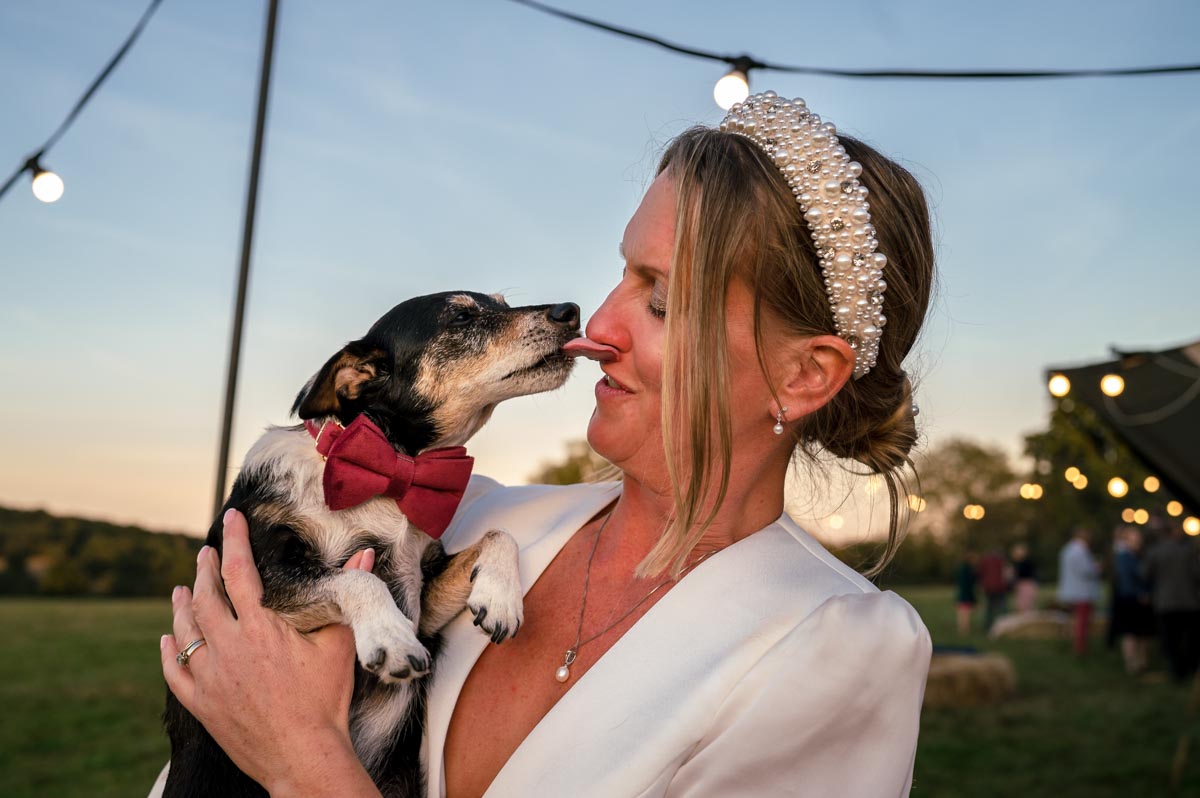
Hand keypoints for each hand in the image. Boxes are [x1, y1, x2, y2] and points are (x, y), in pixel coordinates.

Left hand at [160, 510, 381, 796]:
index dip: (234, 540)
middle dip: (204, 569)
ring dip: (181, 605)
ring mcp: (209, 677)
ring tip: (181, 588)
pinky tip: (166, 640)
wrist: (302, 756)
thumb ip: (346, 596)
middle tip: (204, 553)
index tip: (231, 518)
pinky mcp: (201, 704)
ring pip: (184, 632)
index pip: (239, 571)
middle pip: (205, 597)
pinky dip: (168, 651)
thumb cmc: (325, 701)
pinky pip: (174, 672)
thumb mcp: (341, 644)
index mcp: (260, 627)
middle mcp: (227, 647)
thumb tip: (364, 553)